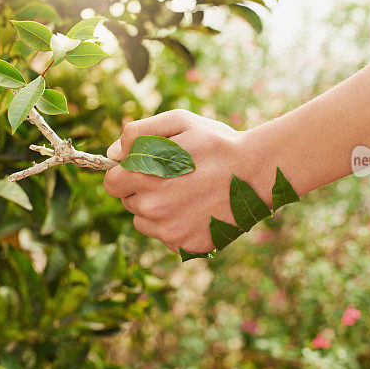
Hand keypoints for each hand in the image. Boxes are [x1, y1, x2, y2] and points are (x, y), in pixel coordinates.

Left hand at [103, 109, 270, 253]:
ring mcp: (170, 231)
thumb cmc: (217, 144)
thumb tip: (113, 155)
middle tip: (175, 177)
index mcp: (142, 176)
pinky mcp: (187, 247)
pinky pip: (168, 238)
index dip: (126, 174)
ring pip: (145, 223)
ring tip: (188, 193)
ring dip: (158, 211)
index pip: (112, 183)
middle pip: (129, 203)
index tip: (145, 169)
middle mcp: (151, 208)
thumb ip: (138, 133)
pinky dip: (178, 227)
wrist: (257, 171)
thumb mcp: (178, 122)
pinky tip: (199, 210)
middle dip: (143, 190)